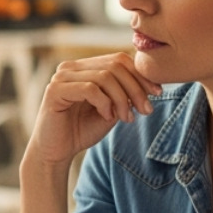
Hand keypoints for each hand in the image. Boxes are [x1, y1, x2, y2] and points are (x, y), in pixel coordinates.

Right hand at [28, 53, 161, 166]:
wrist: (56, 152)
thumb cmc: (82, 130)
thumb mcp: (112, 109)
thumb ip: (125, 93)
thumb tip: (151, 81)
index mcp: (84, 67)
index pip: (119, 59)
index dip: (141, 75)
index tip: (157, 93)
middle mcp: (71, 67)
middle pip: (114, 65)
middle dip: (136, 88)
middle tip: (146, 110)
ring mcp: (61, 77)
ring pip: (104, 76)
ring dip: (122, 98)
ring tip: (126, 118)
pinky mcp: (54, 90)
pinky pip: (89, 89)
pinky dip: (105, 103)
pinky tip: (107, 117)